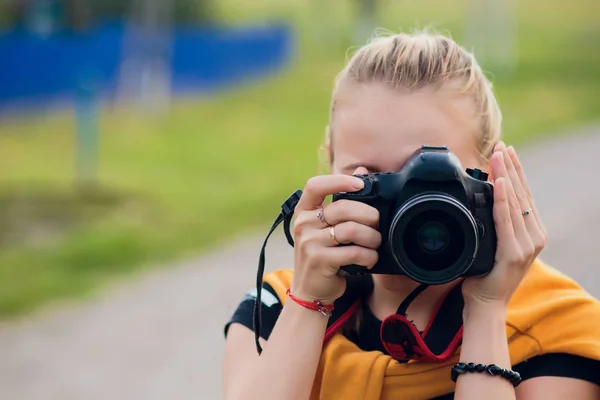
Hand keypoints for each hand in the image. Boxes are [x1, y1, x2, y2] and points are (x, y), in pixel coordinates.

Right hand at [290, 168, 381, 304]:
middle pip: (343, 208)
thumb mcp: (326, 226)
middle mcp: (303, 224)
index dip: (339, 180)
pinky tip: (370, 259)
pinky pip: (354, 252)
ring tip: (375, 244)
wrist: (309, 290)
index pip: (315, 185)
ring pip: (352, 230)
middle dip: (369, 216)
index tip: (360, 184)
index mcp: (304, 211)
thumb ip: (341, 200)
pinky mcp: (319, 260)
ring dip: (372, 238)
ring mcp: (309, 242)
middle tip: (377, 226)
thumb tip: (361, 171)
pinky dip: (369, 256)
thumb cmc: (322, 254)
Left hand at [462, 142, 546, 308]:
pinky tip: (500, 184)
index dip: (516, 172)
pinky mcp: (514, 253)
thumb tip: (483, 200)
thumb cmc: (484, 275)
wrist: (486, 304)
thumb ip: (494, 224)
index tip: (507, 151)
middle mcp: (534, 236)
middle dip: (511, 167)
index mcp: (530, 233)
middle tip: (502, 145)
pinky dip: (503, 200)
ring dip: (506, 176)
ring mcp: (527, 245)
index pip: (524, 195)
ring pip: (515, 203)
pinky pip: (507, 220)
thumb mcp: (492, 244)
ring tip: (499, 156)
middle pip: (522, 194)